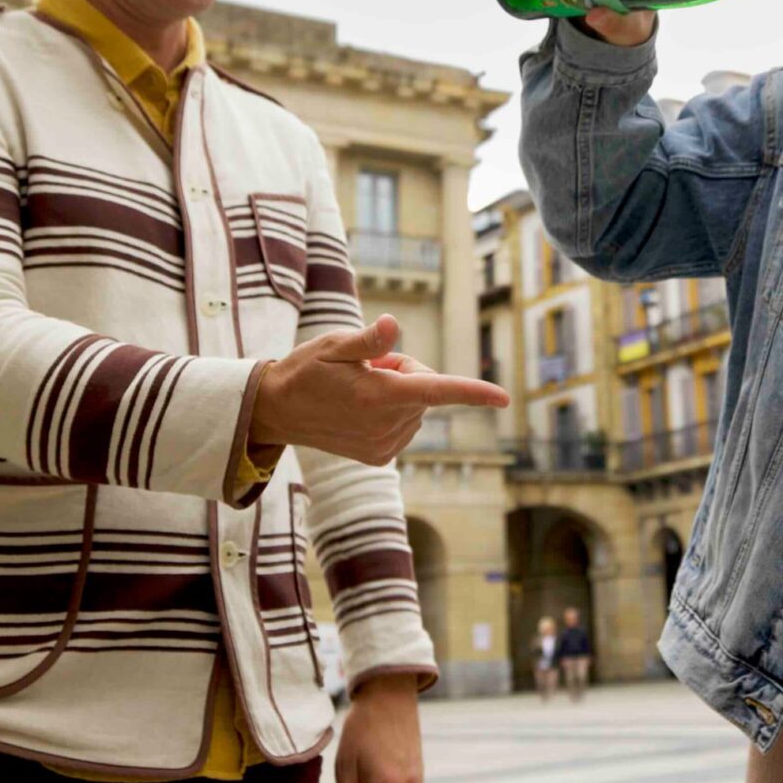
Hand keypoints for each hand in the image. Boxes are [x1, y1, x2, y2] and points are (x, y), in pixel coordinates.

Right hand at [250, 315, 507, 465]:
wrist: (278, 411)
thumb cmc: (307, 369)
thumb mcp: (334, 344)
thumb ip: (368, 338)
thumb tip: (391, 324)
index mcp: (380, 396)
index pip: (438, 390)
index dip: (474, 392)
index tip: (504, 398)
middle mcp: (386, 426)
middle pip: (423, 387)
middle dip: (403, 372)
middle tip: (364, 368)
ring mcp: (384, 446)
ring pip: (414, 407)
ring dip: (395, 393)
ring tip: (355, 390)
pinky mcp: (379, 457)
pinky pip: (404, 426)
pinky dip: (390, 413)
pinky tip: (357, 411)